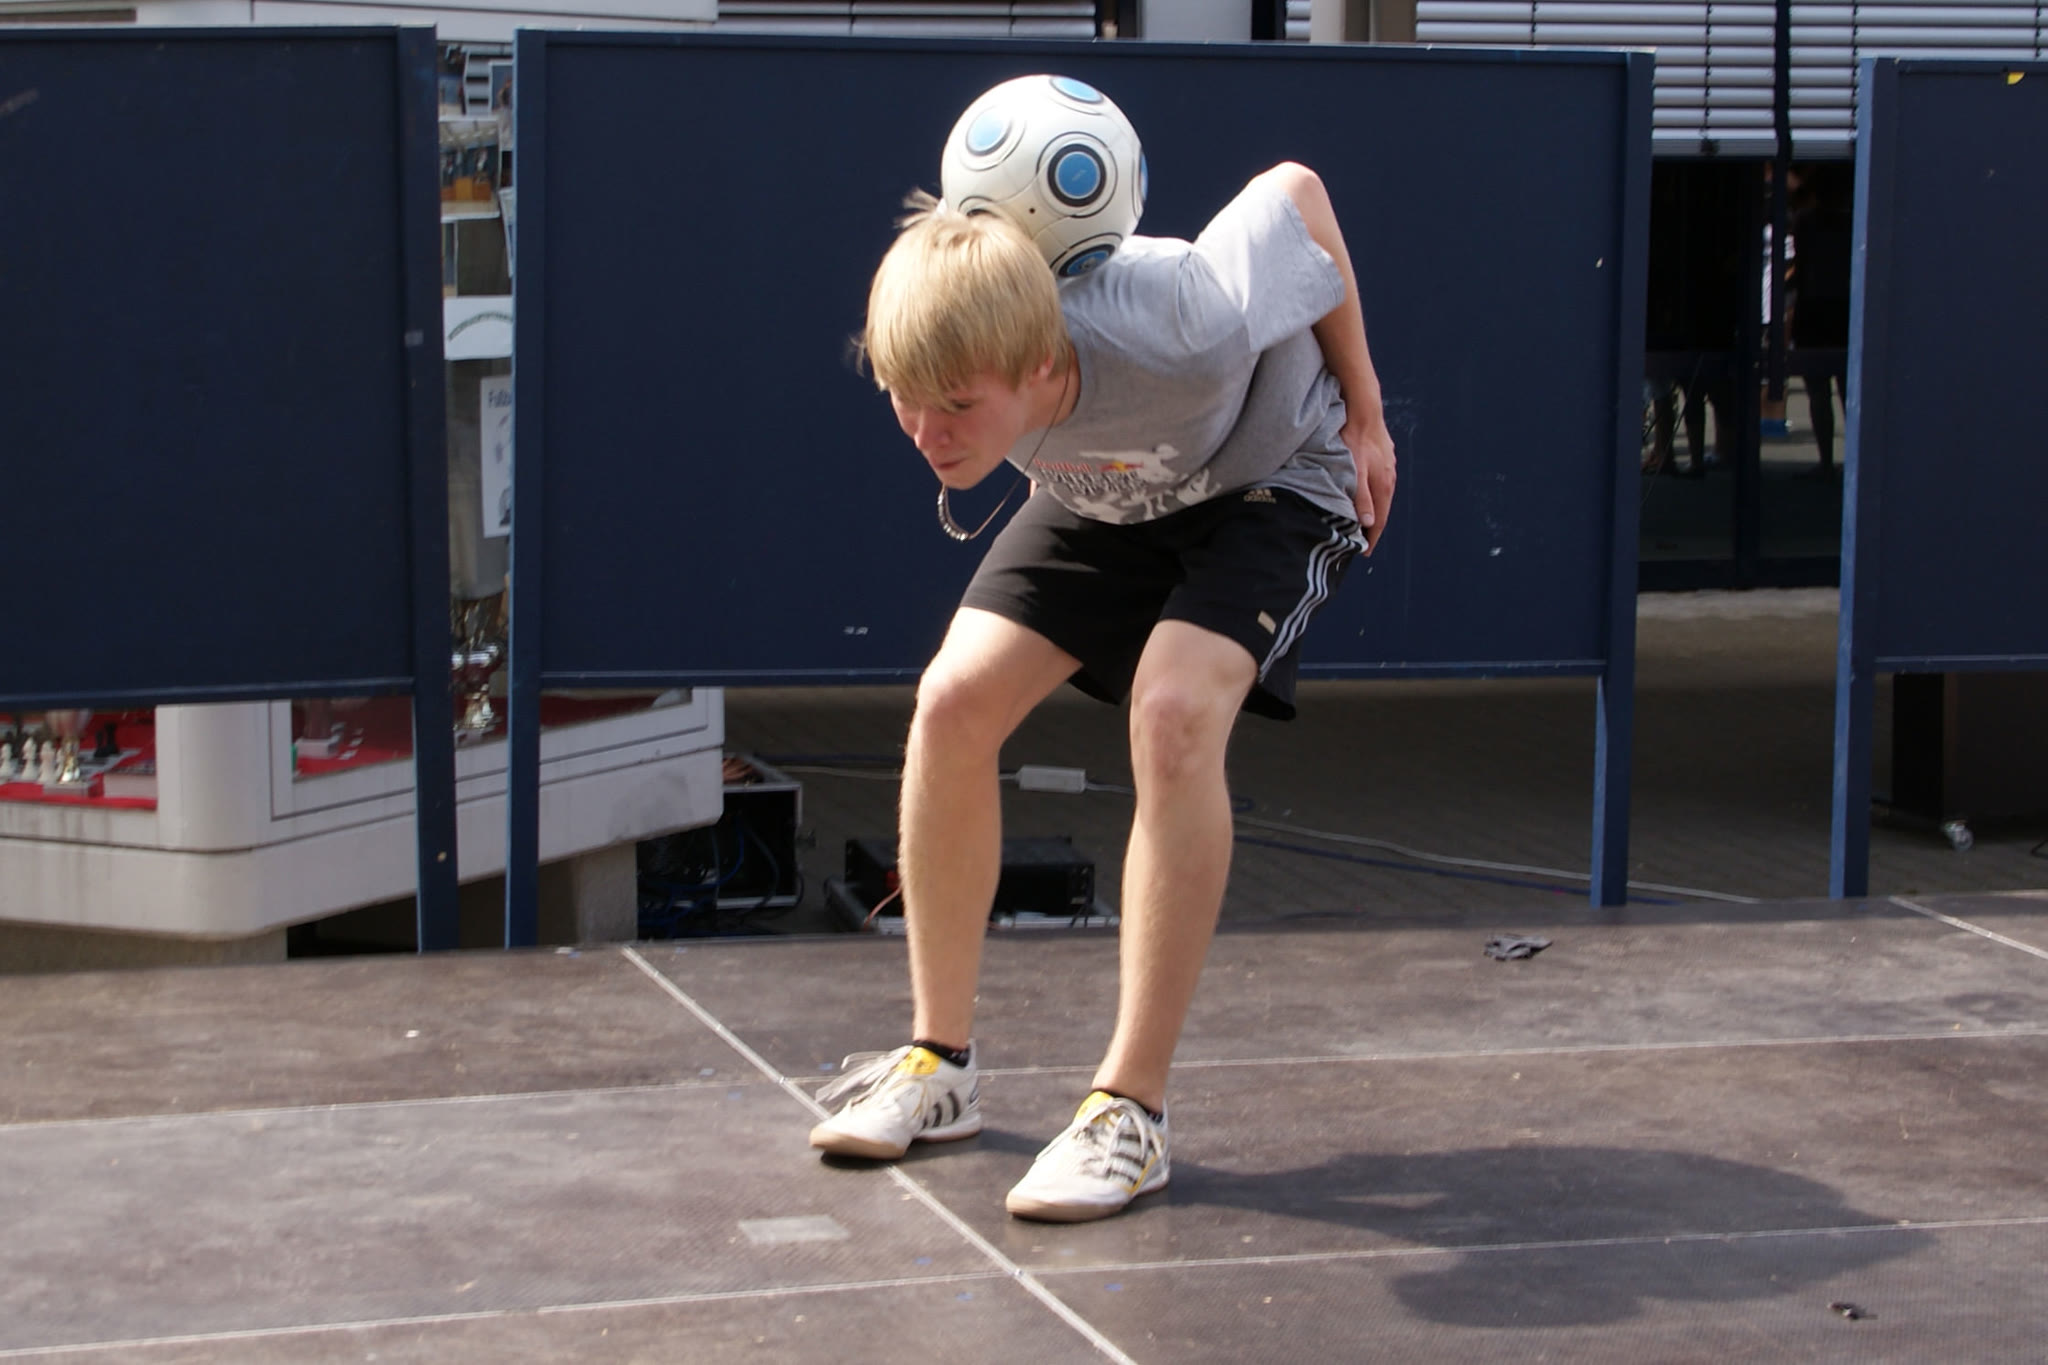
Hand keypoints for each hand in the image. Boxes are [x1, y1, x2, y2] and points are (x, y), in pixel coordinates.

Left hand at [1345, 413, 1396, 552]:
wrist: (1365, 410)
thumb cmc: (1355, 439)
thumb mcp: (1355, 471)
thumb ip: (1361, 497)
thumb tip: (1368, 522)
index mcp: (1384, 486)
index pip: (1379, 520)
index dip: (1372, 538)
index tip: (1364, 552)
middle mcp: (1390, 479)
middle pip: (1382, 510)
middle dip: (1373, 528)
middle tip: (1361, 542)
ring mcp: (1389, 467)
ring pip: (1381, 496)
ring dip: (1373, 510)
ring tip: (1362, 522)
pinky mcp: (1384, 458)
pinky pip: (1379, 483)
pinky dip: (1373, 495)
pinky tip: (1365, 494)